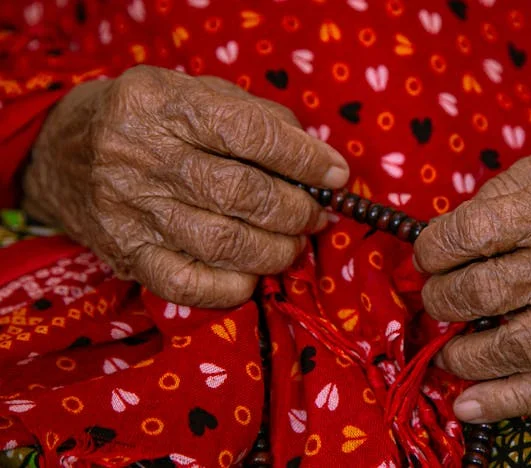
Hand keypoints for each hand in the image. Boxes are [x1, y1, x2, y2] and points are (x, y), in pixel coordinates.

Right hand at [23, 65, 348, 306]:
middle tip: (318, 214)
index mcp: (163, 104)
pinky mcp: (128, 255)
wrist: (63, 154)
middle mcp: (142, 156)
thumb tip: (318, 161)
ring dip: (277, 250)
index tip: (336, 175)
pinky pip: (190, 285)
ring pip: (224, 242)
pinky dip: (234, 287)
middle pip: (242, 194)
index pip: (250, 134)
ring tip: (295, 243)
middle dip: (297, 210)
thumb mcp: (195, 93)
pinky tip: (253, 274)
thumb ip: (256, 117)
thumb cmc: (150, 120)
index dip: (304, 159)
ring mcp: (132, 211)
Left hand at [413, 126, 530, 421]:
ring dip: (464, 351)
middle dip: (440, 296)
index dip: (433, 246)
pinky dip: (509, 400)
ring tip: (445, 342)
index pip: (474, 234)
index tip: (427, 250)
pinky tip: (470, 404)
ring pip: (514, 346)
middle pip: (484, 291)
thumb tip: (458, 226)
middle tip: (433, 290)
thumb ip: (510, 184)